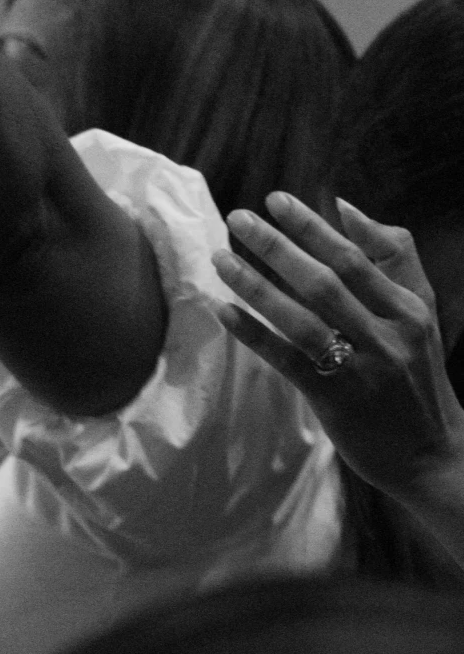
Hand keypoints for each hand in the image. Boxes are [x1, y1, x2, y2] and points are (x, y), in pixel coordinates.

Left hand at [214, 193, 463, 500]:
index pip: (354, 256)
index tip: (275, 200)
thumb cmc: (417, 378)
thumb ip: (394, 259)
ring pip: (302, 317)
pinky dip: (256, 334)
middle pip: (324, 279)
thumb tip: (348, 209)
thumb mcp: (421, 314)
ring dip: (256, 285)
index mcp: (408, 307)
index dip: (312, 226)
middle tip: (238, 218)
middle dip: (277, 246)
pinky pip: (288, 360)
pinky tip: (226, 312)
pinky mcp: (337, 400)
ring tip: (221, 259)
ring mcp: (362, 368)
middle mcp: (387, 332)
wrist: (431, 453)